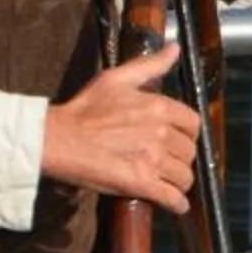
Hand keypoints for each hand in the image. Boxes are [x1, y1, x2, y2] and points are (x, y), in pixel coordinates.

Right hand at [40, 46, 198, 211]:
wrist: (59, 139)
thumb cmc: (84, 108)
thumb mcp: (117, 78)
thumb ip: (150, 65)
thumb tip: (175, 48)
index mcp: (159, 107)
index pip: (193, 124)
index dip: (187, 133)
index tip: (177, 138)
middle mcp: (160, 133)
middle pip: (189, 152)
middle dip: (181, 158)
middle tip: (168, 161)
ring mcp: (152, 160)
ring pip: (184, 176)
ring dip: (179, 181)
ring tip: (169, 181)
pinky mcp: (142, 184)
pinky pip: (172, 198)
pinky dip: (177, 204)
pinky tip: (175, 204)